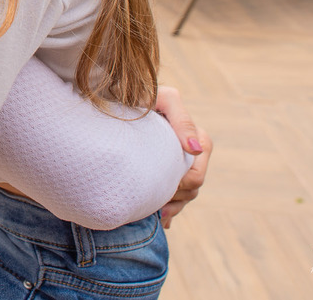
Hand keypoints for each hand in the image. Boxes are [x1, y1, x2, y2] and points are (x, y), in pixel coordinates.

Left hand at [154, 86, 211, 228]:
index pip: (196, 177)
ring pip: (183, 197)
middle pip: (191, 191)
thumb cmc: (141, 93)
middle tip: (152, 205)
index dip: (180, 187)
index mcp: (197, 139)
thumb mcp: (163, 99)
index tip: (159, 187)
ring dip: (170, 206)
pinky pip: (173, 200)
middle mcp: (191, 154)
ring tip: (151, 211)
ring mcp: (178, 163)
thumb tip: (194, 148)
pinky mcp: (165, 170)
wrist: (116, 96)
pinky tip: (157, 218)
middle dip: (175, 199)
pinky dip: (166, 211)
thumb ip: (181, 119)